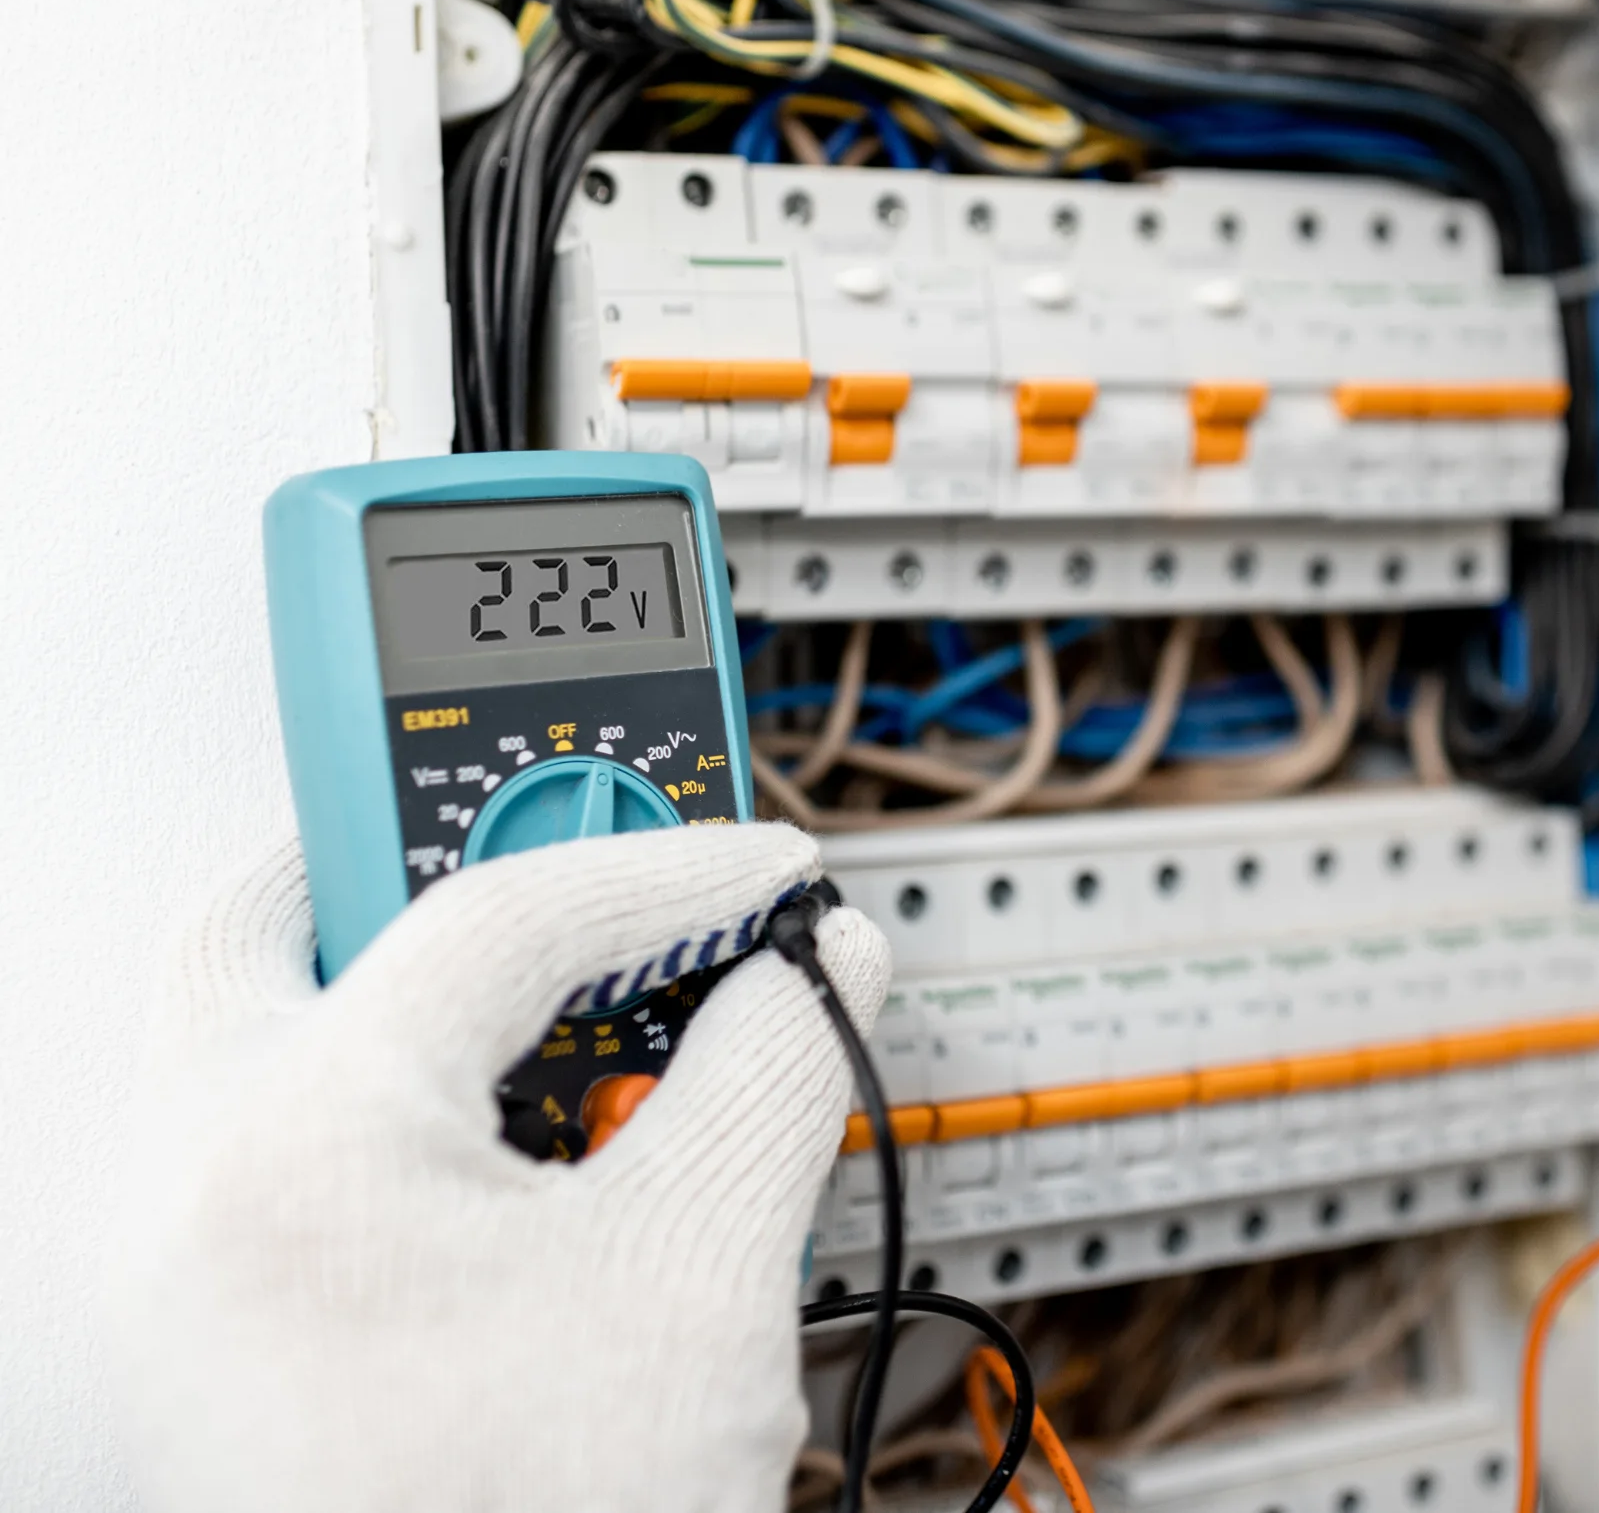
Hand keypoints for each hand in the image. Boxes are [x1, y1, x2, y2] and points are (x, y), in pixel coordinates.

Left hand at [106, 824, 888, 1512]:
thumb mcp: (702, 1272)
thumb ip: (774, 1068)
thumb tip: (812, 970)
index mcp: (289, 1148)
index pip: (504, 916)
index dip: (676, 874)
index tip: (775, 875)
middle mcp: (190, 1195)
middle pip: (281, 922)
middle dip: (437, 862)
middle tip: (577, 852)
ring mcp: (182, 1281)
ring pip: (269, 1035)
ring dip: (425, 984)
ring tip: (580, 996)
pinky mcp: (219, 1350)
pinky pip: (293, 1149)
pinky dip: (412, 1099)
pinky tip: (532, 1139)